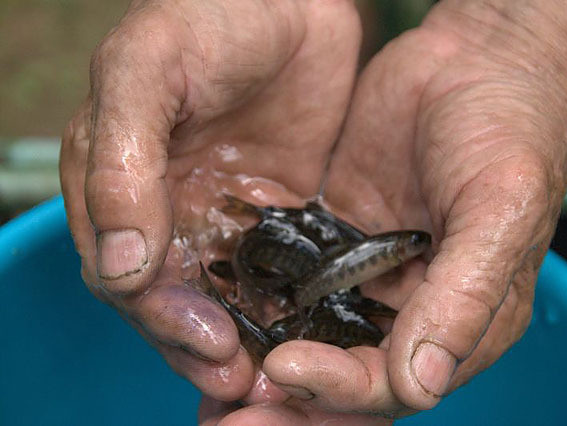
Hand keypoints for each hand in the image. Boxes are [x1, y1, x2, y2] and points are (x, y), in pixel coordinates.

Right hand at [60, 0, 362, 405]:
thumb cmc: (208, 17)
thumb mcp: (147, 71)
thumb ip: (122, 163)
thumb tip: (120, 266)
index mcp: (121, 187)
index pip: (127, 275)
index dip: (161, 316)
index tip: (207, 342)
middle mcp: (167, 212)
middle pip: (175, 300)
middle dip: (202, 343)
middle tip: (242, 378)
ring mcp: (225, 215)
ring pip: (225, 298)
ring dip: (243, 341)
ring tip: (273, 376)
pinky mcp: (277, 212)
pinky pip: (275, 273)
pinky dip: (283, 311)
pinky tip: (304, 335)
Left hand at [255, 0, 566, 417]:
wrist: (476, 60)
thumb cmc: (510, 130)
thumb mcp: (500, 209)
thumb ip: (464, 295)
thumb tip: (420, 383)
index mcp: (461, 321)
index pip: (394, 383)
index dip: (340, 389)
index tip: (286, 366)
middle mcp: (409, 308)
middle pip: (345, 375)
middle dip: (290, 399)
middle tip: (229, 412)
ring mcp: (366, 273)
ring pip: (312, 336)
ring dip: (265, 362)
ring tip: (210, 374)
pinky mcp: (334, 238)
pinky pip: (292, 280)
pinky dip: (261, 302)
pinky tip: (222, 311)